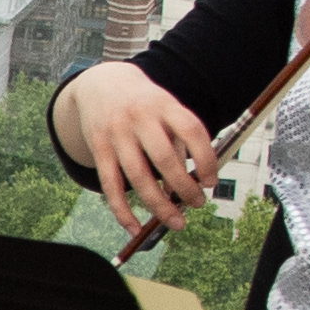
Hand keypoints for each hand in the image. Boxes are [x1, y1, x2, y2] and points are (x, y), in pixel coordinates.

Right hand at [52, 61, 211, 234]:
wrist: (101, 82)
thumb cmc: (144, 103)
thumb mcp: (166, 109)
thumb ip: (179, 143)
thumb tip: (186, 189)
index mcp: (163, 104)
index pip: (191, 131)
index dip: (206, 158)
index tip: (211, 181)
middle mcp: (139, 117)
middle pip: (164, 159)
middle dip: (185, 187)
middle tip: (198, 204)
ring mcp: (116, 134)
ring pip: (138, 177)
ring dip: (159, 205)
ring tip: (176, 222)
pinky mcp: (98, 149)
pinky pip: (111, 186)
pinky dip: (123, 211)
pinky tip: (135, 227)